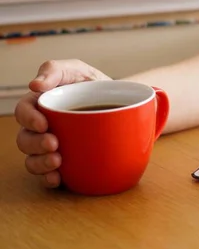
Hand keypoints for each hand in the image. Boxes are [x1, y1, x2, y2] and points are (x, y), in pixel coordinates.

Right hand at [14, 60, 110, 187]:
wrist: (124, 104)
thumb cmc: (94, 85)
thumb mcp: (78, 70)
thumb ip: (56, 70)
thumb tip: (35, 85)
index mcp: (42, 105)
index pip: (24, 111)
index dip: (28, 118)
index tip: (44, 124)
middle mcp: (43, 128)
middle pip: (25, 138)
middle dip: (35, 144)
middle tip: (54, 144)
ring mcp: (53, 147)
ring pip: (33, 159)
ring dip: (40, 163)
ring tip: (57, 161)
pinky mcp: (65, 163)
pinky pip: (50, 175)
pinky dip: (49, 179)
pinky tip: (57, 179)